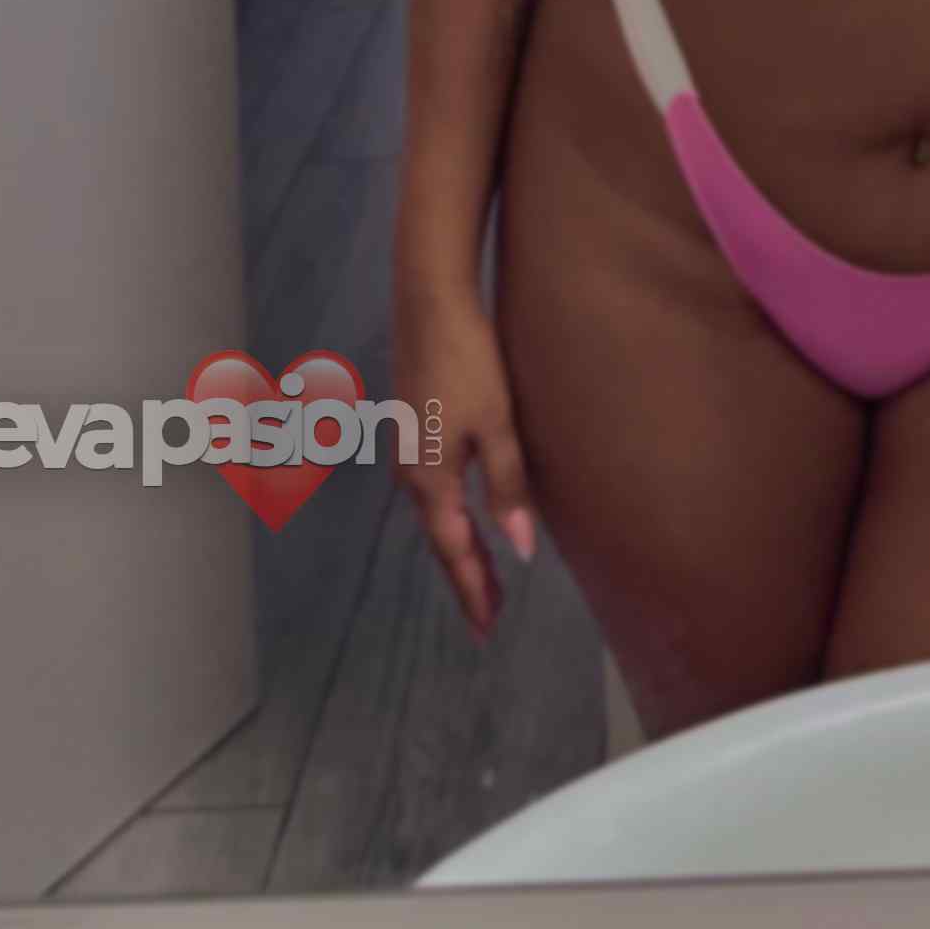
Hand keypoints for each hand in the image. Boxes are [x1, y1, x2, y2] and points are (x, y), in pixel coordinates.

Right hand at [393, 285, 537, 638]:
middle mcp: (412, 472)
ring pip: (437, 513)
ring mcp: (410, 448)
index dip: (473, 590)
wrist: (430, 300)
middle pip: (442, 538)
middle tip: (488, 616)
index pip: (455, 551)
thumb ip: (507, 487)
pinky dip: (452, 513)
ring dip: (460, 546)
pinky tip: (466, 513)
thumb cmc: (468, 361)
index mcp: (431, 478)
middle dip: (466, 576)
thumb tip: (519, 551)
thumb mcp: (497, 426)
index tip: (487, 628)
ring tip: (485, 574)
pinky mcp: (415, 426)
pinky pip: (435, 489)